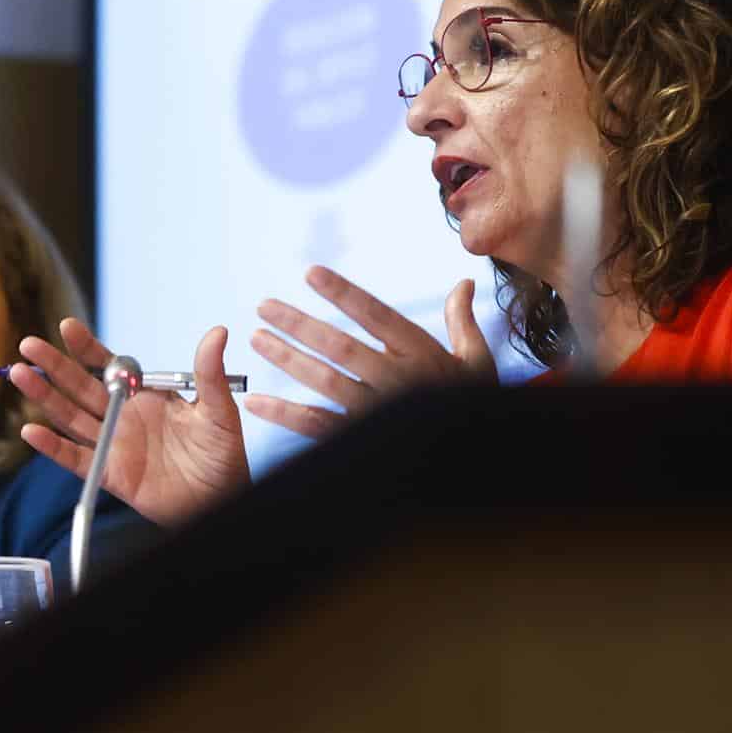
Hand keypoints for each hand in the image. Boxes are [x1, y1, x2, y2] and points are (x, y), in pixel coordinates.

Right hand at [14, 319, 250, 527]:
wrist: (221, 499)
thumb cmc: (221, 454)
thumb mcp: (218, 410)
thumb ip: (210, 374)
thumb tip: (218, 332)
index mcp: (145, 395)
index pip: (109, 365)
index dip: (87, 348)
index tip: (67, 327)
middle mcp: (123, 415)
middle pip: (80, 386)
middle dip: (54, 366)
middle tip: (28, 345)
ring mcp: (113, 444)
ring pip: (70, 417)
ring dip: (44, 397)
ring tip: (20, 375)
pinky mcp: (109, 473)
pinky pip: (76, 459)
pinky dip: (52, 447)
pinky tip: (31, 431)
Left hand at [246, 267, 495, 438]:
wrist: (475, 459)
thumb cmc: (474, 405)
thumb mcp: (476, 361)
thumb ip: (461, 320)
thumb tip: (463, 282)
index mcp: (421, 354)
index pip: (375, 315)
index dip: (343, 293)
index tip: (310, 273)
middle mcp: (397, 381)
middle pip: (341, 347)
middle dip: (300, 324)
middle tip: (264, 305)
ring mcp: (377, 412)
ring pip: (326, 382)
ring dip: (288, 359)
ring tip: (257, 338)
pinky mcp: (362, 440)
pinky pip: (318, 425)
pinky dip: (285, 414)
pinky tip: (255, 401)